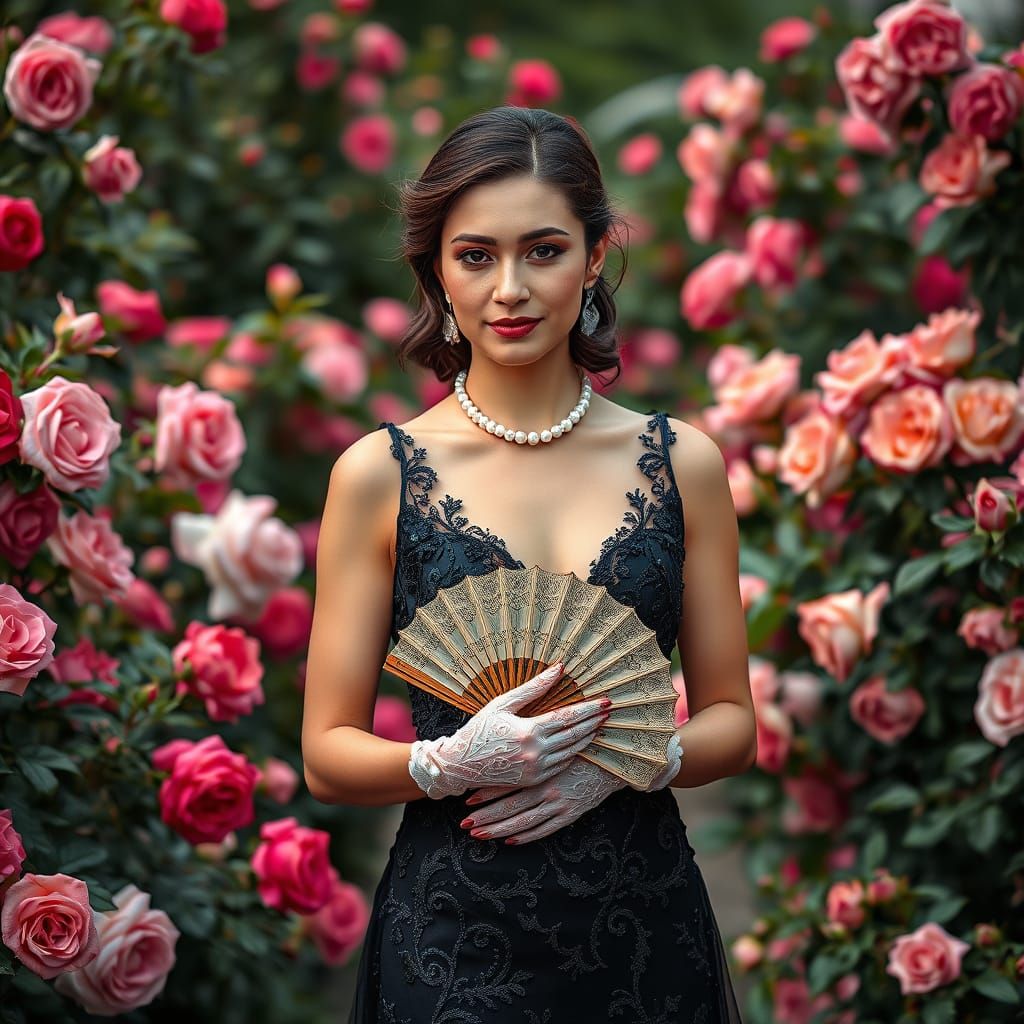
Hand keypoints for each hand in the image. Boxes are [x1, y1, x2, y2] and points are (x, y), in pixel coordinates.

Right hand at [408, 662, 610, 799]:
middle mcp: (536, 752)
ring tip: (600, 726)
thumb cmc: (480, 729)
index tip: (605, 701)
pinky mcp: (534, 780)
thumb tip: (559, 668)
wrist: (461, 764)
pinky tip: (581, 744)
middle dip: (594, 722)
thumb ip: (533, 688)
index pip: (567, 718)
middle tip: (610, 712)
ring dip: (588, 738)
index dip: (588, 709)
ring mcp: (536, 769)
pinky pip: (561, 765)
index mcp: (529, 731)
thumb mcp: (503, 703)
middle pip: (575, 735)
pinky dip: (574, 753)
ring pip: (572, 751)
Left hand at [461, 734, 683, 844]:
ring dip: (499, 830)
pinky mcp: (571, 814)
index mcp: (543, 766)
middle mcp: (549, 788)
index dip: (488, 791)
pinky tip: (510, 840)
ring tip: (478, 834)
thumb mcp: (557, 729)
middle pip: (511, 807)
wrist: (618, 758)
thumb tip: (515, 722)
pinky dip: (526, 836)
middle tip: (465, 824)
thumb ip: (535, 725)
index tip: (468, 797)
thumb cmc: (585, 739)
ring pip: (524, 822)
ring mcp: (560, 804)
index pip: (510, 781)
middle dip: (487, 816)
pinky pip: (544, 829)